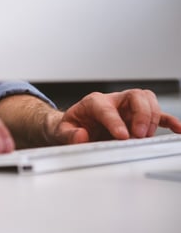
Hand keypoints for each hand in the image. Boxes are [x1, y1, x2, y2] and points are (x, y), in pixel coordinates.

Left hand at [49, 89, 180, 144]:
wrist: (75, 125)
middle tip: (138, 134)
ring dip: (151, 117)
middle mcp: (114, 101)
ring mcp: (127, 108)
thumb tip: (81, 136)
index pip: (107, 108)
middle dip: (140, 114)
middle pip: (135, 96)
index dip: (115, 121)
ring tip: (146, 136)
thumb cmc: (71, 126)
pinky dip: (169, 121)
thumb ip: (70, 134)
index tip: (122, 136)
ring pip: (148, 100)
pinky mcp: (137, 117)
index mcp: (94, 102)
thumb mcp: (62, 131)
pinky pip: (157, 115)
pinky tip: (177, 129)